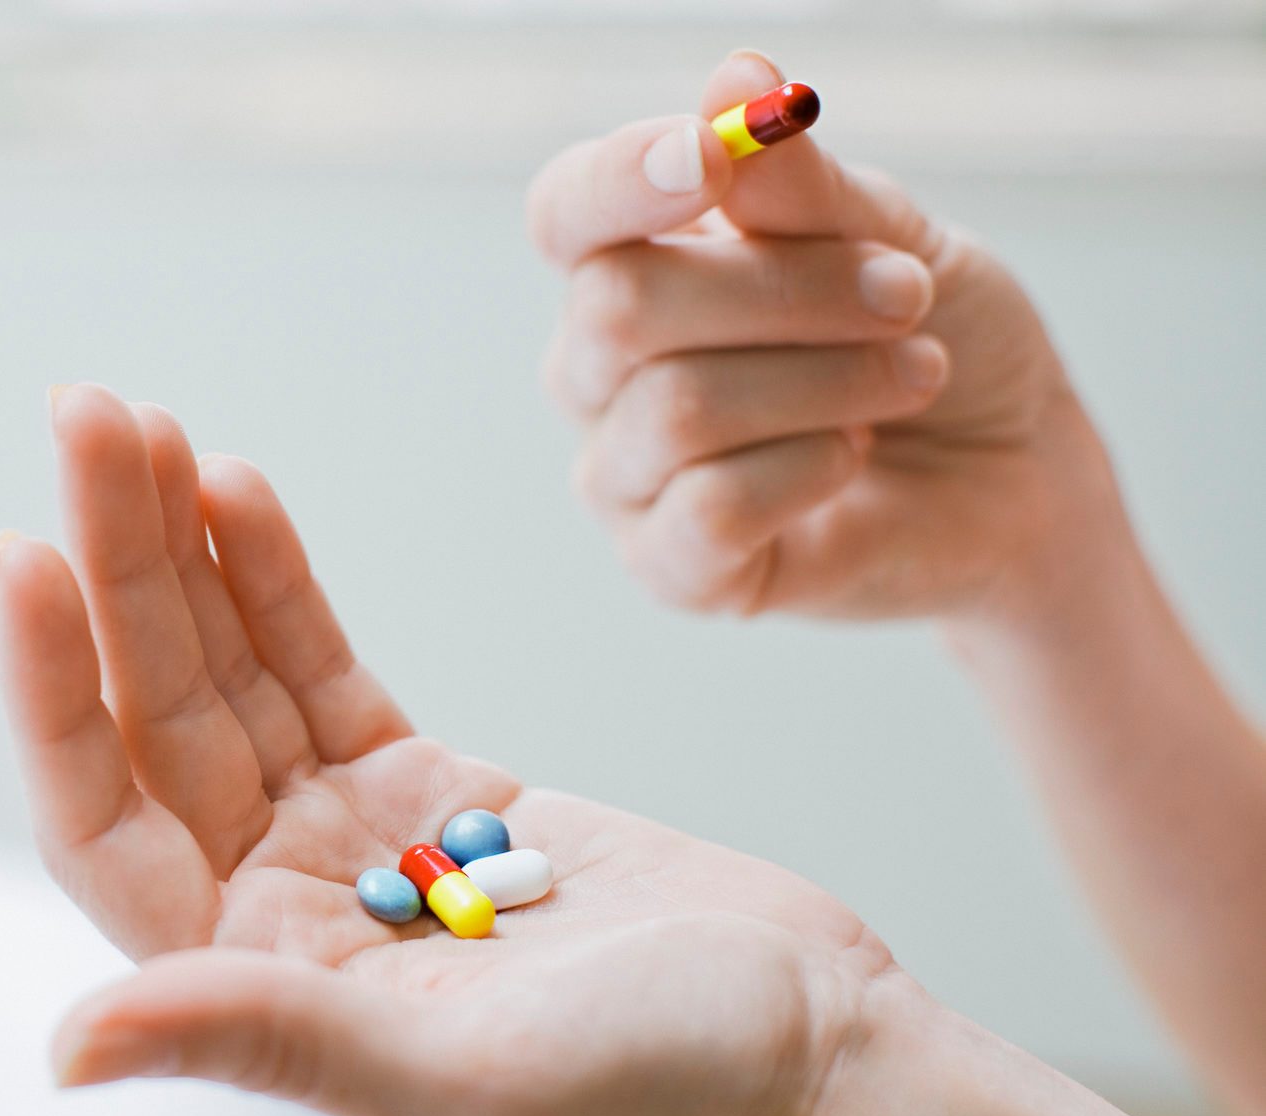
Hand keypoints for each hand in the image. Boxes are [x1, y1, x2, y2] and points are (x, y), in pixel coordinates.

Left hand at [0, 383, 894, 1115]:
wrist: (817, 1041)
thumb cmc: (667, 1085)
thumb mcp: (465, 1077)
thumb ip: (269, 1041)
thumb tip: (65, 1050)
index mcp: (259, 982)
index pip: (106, 821)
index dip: (54, 693)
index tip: (27, 552)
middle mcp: (282, 907)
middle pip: (163, 717)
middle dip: (119, 565)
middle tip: (88, 413)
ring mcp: (351, 837)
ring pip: (234, 672)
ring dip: (183, 549)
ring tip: (139, 422)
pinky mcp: (427, 782)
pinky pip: (320, 663)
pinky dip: (277, 576)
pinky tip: (234, 487)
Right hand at [529, 51, 1120, 620]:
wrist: (1016, 479)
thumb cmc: (939, 341)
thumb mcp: (892, 239)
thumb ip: (802, 186)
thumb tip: (736, 79)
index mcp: (634, 266)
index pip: (566, 214)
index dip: (617, 182)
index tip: (711, 157)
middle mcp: (601, 372)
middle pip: (619, 306)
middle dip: (787, 290)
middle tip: (908, 294)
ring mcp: (625, 475)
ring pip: (678, 409)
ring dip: (828, 380)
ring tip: (914, 373)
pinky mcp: (671, 569)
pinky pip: (710, 510)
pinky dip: (809, 469)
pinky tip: (855, 457)